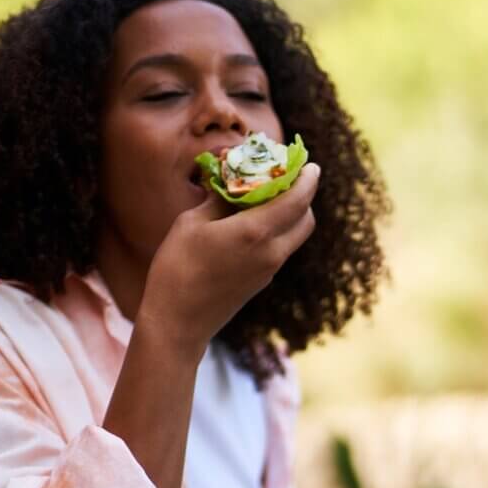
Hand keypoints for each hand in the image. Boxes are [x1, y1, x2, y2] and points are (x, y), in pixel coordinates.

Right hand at [136, 162, 319, 359]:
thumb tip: (232, 183)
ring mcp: (268, 271)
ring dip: (290, 215)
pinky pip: (279, 250)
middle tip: (287, 180)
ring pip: (294, 237)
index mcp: (256, 233)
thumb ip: (218, 200)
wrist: (178, 323)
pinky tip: (253, 223)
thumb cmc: (177, 268)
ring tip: (267, 199)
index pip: (297, 200)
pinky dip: (276, 232)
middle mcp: (271, 253)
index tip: (310, 164)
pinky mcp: (260, 283)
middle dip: (303, 197)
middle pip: (305, 220)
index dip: (307, 179)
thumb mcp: (191, 223)